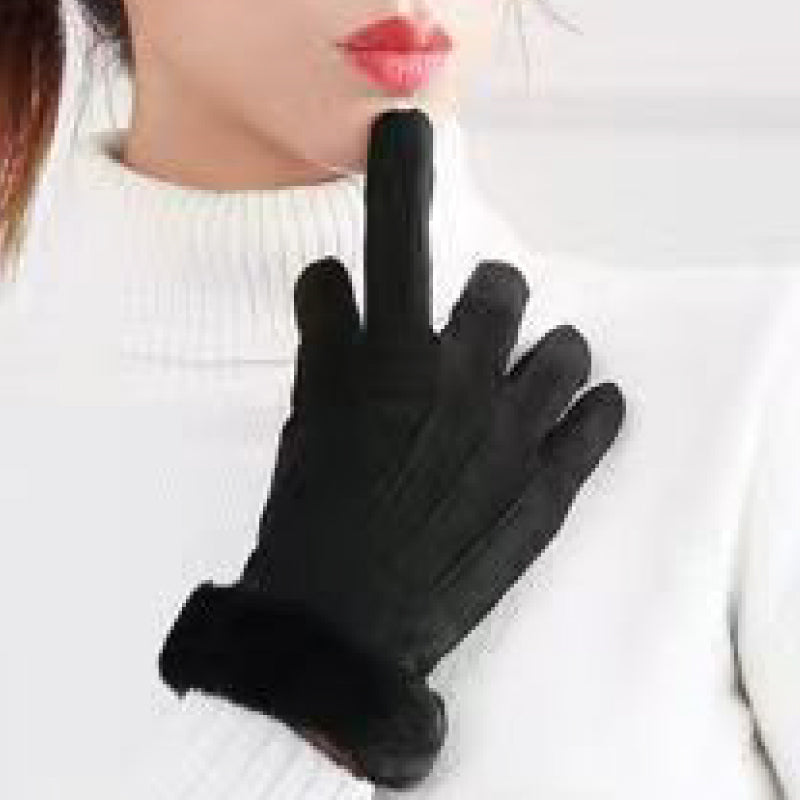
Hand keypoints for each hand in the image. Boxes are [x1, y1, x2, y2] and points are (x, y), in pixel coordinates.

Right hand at [158, 109, 624, 789]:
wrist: (343, 628)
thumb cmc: (311, 519)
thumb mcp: (306, 420)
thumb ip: (326, 336)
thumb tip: (332, 272)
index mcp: (391, 359)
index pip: (393, 240)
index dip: (397, 173)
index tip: (403, 133)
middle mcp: (462, 381)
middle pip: (503, 288)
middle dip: (487, 297)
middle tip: (473, 325)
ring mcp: (516, 436)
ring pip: (566, 351)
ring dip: (546, 355)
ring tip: (525, 379)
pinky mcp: (551, 490)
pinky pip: (599, 422)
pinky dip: (593, 411)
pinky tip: (585, 413)